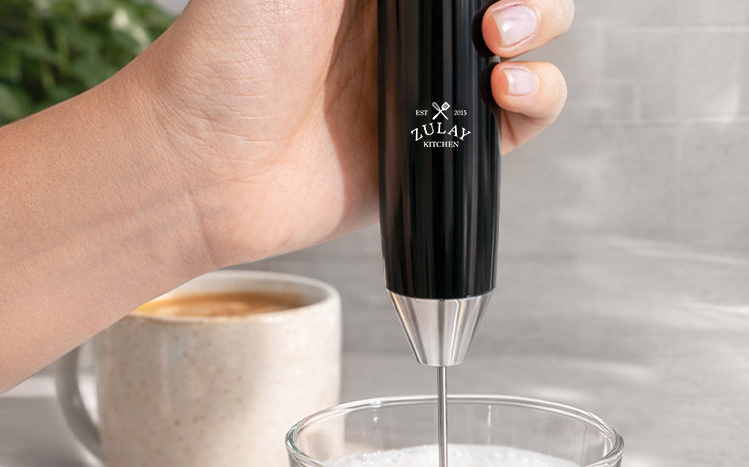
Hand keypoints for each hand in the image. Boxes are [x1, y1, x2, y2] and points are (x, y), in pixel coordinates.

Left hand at [125, 0, 573, 268]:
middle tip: (493, 16)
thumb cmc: (227, 54)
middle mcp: (413, 24)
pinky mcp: (442, 146)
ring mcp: (432, 83)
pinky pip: (519, 120)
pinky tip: (504, 93)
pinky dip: (537, 98)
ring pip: (528, 45)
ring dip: (541, 34)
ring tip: (501, 50)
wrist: (206, 167)